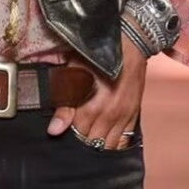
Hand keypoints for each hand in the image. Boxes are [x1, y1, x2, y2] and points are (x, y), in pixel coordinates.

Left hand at [47, 33, 147, 149]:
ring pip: (108, 146)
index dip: (67, 137)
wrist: (130, 42)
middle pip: (91, 144)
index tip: (63, 134)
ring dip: (97, 146)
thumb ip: (64, 104)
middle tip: (73, 139)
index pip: (75, 136)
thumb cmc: (97, 55)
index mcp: (90, 107)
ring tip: (88, 141)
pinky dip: (114, 145)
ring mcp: (123, 117)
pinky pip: (125, 141)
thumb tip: (54, 130)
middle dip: (81, 144)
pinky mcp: (134, 114)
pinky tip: (105, 142)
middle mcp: (108, 116)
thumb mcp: (73, 73)